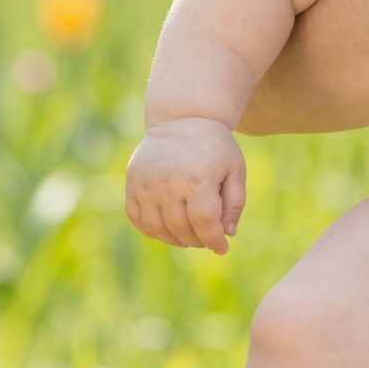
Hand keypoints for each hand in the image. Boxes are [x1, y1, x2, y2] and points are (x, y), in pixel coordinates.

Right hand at [125, 115, 245, 253]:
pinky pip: (137, 217)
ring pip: (157, 228)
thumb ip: (235, 203)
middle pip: (181, 229)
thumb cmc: (215, 148)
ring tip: (189, 236)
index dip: (214, 240)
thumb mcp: (236, 170)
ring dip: (174, 239)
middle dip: (197, 240)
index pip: (204, 223)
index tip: (222, 248)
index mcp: (198, 180)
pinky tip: (167, 228)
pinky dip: (151, 229)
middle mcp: (168, 184)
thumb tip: (227, 234)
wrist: (184, 119)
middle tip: (207, 239)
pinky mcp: (133, 182)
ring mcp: (146, 184)